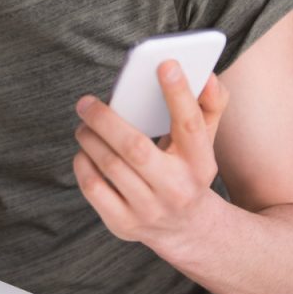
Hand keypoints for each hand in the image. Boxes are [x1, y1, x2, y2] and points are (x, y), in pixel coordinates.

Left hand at [73, 60, 229, 244]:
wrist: (186, 229)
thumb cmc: (188, 170)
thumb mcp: (205, 142)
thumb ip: (210, 106)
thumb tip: (208, 77)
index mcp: (200, 163)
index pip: (190, 124)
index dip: (178, 93)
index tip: (165, 64)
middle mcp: (177, 189)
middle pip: (135, 148)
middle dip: (105, 119)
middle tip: (86, 102)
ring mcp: (149, 210)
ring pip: (109, 166)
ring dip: (90, 137)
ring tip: (84, 123)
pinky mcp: (123, 224)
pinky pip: (93, 187)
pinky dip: (83, 163)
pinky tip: (85, 150)